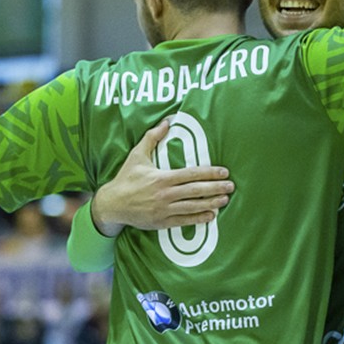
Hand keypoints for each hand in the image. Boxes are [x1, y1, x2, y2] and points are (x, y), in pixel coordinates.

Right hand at [91, 119, 234, 234]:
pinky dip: (198, 218)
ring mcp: (164, 209)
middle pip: (196, 191)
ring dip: (211, 203)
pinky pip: (184, 221)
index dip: (209, 173)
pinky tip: (211, 216)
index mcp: (162, 178)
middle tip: (231, 186)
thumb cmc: (126, 178)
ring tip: (225, 200)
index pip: (191, 174)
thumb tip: (167, 121)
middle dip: (215, 188)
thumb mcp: (137, 155)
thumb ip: (153, 137)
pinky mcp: (161, 222)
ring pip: (193, 206)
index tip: (224, 172)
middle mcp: (165, 194)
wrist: (112, 204)